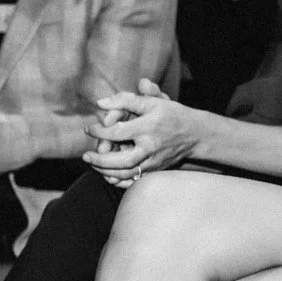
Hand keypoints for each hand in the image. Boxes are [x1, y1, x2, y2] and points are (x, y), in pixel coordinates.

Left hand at [83, 82, 209, 182]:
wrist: (196, 134)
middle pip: (121, 160)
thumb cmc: (172, 114)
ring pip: (126, 173)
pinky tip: (107, 175)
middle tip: (86, 156)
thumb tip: (100, 103)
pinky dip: (119, 180)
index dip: (99, 131)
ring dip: (105, 171)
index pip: (117, 131)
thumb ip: (125, 100)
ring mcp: (154, 160)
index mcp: (148, 126)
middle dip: (100, 159)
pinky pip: (134, 180)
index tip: (89, 129)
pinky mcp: (156, 170)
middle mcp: (151, 146)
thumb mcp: (152, 101)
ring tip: (93, 164)